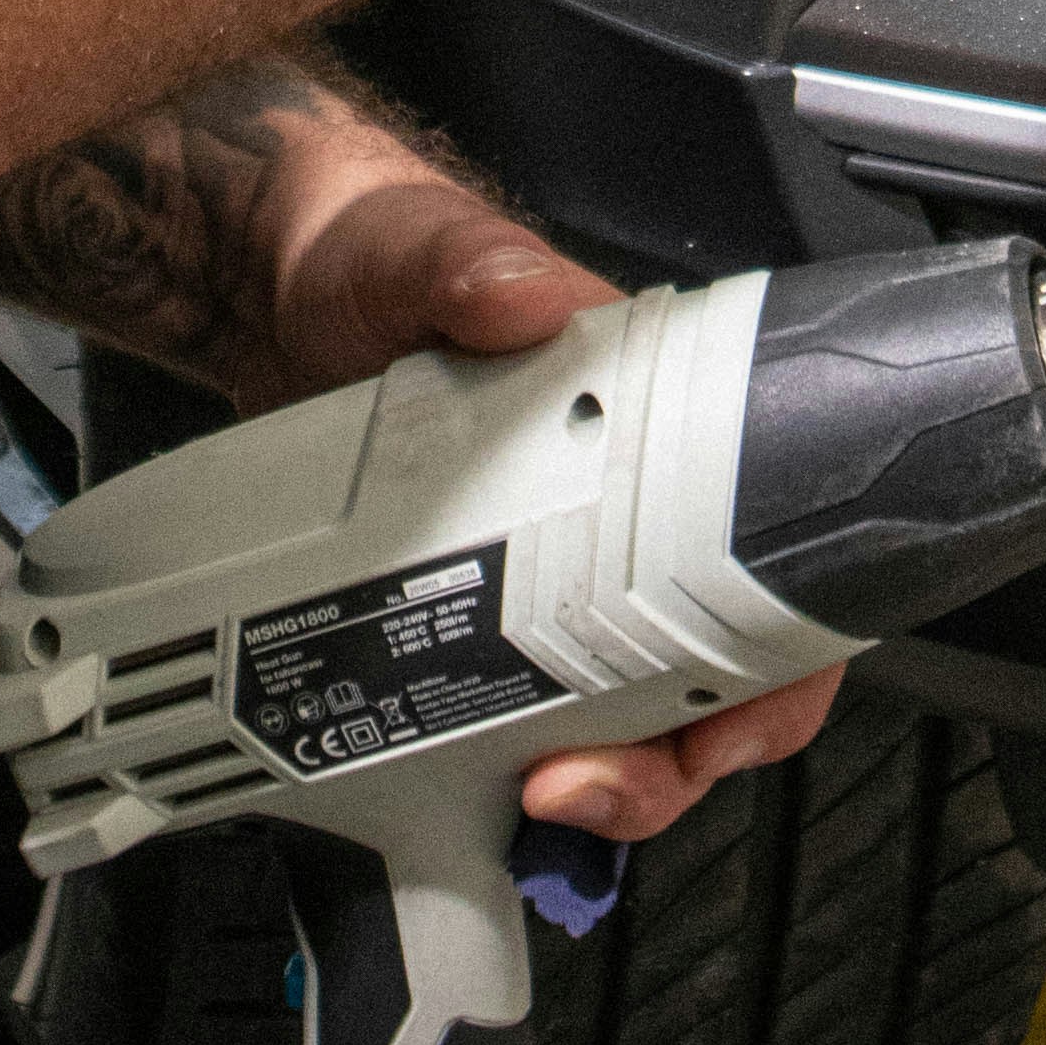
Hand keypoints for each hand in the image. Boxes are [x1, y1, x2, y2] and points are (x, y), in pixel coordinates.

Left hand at [270, 175, 845, 844]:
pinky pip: (530, 710)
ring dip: (609, 779)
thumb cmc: (377, 252)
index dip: (775, 658)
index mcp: (644, 415)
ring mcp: (549, 564)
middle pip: (710, 666)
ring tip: (543, 797)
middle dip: (677, 756)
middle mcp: (615, 501)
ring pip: (631, 710)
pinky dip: (525, 767)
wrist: (270, 288)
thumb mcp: (419, 247)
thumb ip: (469, 262)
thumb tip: (521, 297)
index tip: (724, 717)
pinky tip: (494, 791)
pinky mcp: (474, 604)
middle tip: (594, 781)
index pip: (762, 548)